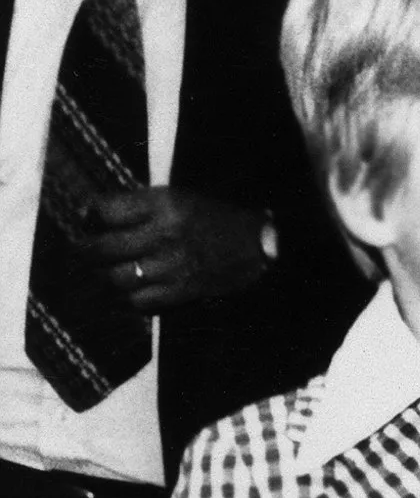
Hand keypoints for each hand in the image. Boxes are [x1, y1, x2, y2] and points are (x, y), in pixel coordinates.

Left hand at [81, 187, 267, 310]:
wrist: (259, 245)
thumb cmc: (217, 217)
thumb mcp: (179, 197)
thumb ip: (142, 205)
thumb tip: (101, 215)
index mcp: (162, 204)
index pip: (105, 211)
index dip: (89, 217)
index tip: (87, 220)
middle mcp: (162, 234)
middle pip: (103, 247)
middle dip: (86, 251)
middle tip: (83, 251)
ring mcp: (171, 266)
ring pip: (118, 278)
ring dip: (106, 276)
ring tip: (105, 272)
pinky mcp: (181, 292)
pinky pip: (141, 301)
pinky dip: (131, 297)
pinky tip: (133, 290)